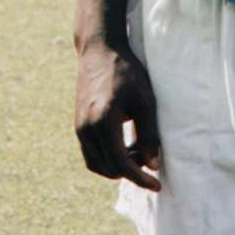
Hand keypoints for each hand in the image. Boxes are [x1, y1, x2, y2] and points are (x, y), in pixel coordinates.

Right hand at [75, 42, 159, 190]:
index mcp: (103, 122)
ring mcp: (79, 127)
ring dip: (117, 167)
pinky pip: (90, 153)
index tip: (157, 185)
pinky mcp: (78, 124)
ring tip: (137, 152)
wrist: (99, 50)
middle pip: (109, 168)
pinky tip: (124, 146)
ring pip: (97, 164)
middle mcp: (87, 128)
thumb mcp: (144, 101)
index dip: (140, 178)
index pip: (122, 164)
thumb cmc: (126, 72)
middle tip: (150, 160)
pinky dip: (106, 158)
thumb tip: (153, 165)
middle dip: (131, 172)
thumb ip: (148, 134)